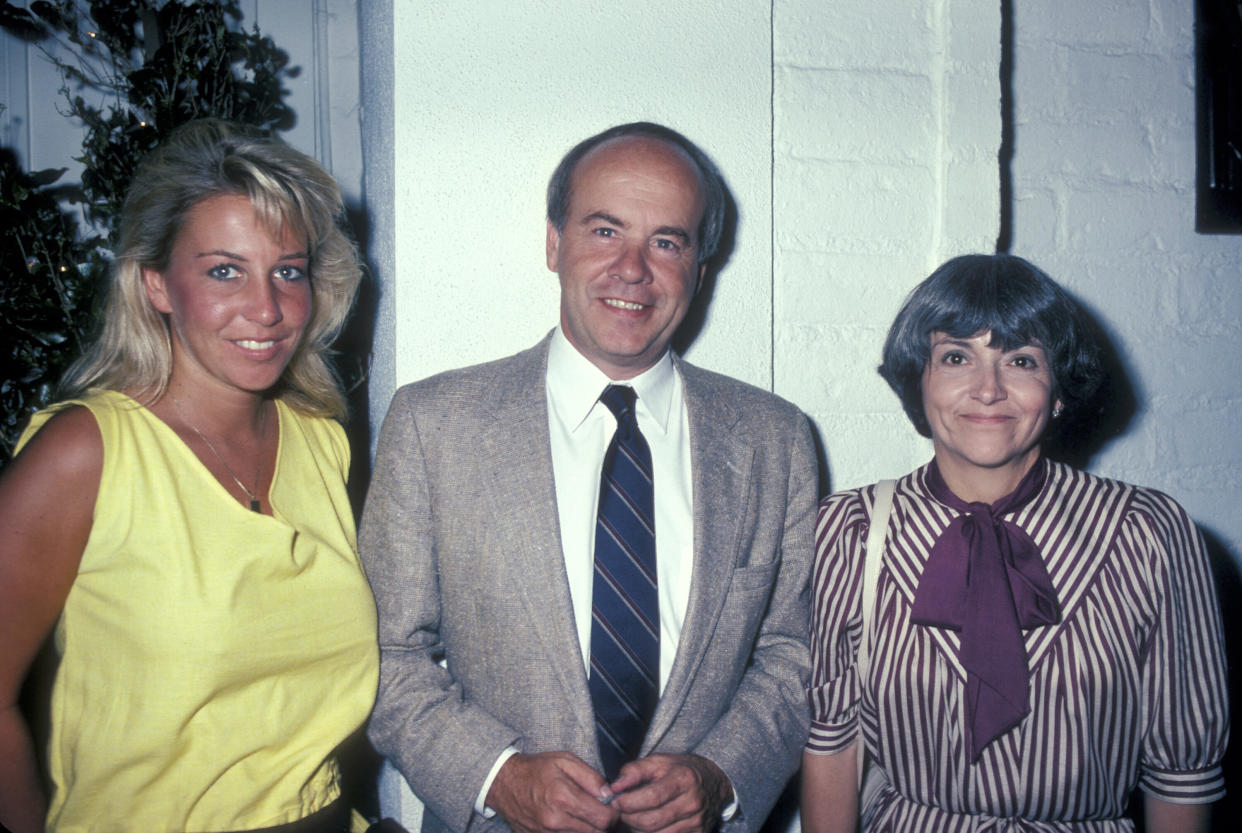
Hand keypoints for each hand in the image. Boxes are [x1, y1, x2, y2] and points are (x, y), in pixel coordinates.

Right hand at [486, 751, 617, 832]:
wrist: (504, 783)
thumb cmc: (536, 769)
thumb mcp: (565, 760)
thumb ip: (591, 777)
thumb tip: (608, 794)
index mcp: (564, 797)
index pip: (603, 819)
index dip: (613, 814)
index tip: (611, 807)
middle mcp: (555, 820)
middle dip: (602, 824)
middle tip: (599, 811)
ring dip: (588, 829)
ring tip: (584, 815)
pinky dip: (573, 832)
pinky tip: (571, 821)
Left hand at [609, 753, 732, 832]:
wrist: (713, 784)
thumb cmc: (681, 770)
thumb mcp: (659, 761)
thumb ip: (635, 771)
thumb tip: (614, 787)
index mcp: (684, 779)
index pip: (652, 797)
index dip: (629, 802)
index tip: (616, 801)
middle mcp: (693, 803)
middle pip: (651, 821)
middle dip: (629, 818)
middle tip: (621, 811)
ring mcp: (696, 822)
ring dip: (637, 830)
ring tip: (633, 818)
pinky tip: (646, 826)